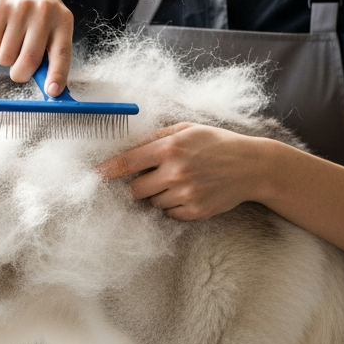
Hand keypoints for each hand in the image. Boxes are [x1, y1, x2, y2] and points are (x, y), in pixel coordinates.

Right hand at [0, 0, 72, 94]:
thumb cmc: (35, 9)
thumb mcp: (51, 24)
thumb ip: (50, 54)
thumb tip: (49, 89)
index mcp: (63, 20)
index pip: (62, 53)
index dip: (57, 75)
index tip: (53, 92)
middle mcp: (44, 13)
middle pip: (29, 61)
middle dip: (20, 74)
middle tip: (18, 72)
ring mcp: (20, 10)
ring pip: (6, 57)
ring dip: (5, 56)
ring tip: (11, 37)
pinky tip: (1, 28)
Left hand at [99, 123, 275, 220]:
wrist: (252, 166)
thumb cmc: (217, 143)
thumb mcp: (187, 129)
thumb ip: (156, 137)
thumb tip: (125, 145)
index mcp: (170, 147)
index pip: (126, 162)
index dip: (106, 171)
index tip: (91, 177)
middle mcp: (175, 172)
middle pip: (135, 190)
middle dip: (139, 185)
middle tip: (155, 176)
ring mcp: (186, 194)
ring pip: (152, 203)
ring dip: (158, 195)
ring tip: (180, 182)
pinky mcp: (195, 211)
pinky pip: (169, 214)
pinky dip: (173, 206)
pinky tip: (190, 193)